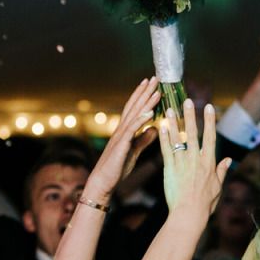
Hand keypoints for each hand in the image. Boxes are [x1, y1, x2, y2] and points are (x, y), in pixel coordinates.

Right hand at [86, 78, 160, 201]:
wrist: (103, 182)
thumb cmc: (117, 168)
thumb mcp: (134, 151)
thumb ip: (144, 139)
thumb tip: (154, 129)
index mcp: (125, 131)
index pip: (135, 109)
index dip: (142, 95)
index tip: (151, 84)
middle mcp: (122, 130)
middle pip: (135, 106)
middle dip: (145, 92)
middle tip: (155, 77)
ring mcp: (121, 136)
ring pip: (134, 114)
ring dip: (145, 101)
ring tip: (156, 89)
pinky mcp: (121, 145)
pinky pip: (132, 130)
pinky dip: (140, 120)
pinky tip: (149, 112)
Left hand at [159, 98, 230, 216]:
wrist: (189, 214)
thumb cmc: (205, 204)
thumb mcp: (217, 187)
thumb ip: (222, 171)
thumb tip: (228, 160)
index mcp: (209, 163)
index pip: (210, 137)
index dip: (209, 121)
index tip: (208, 107)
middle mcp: (196, 160)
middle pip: (193, 133)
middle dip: (190, 115)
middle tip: (187, 100)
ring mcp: (182, 163)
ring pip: (177, 139)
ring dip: (173, 122)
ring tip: (169, 109)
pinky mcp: (170, 169)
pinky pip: (166, 150)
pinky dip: (163, 138)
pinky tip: (161, 127)